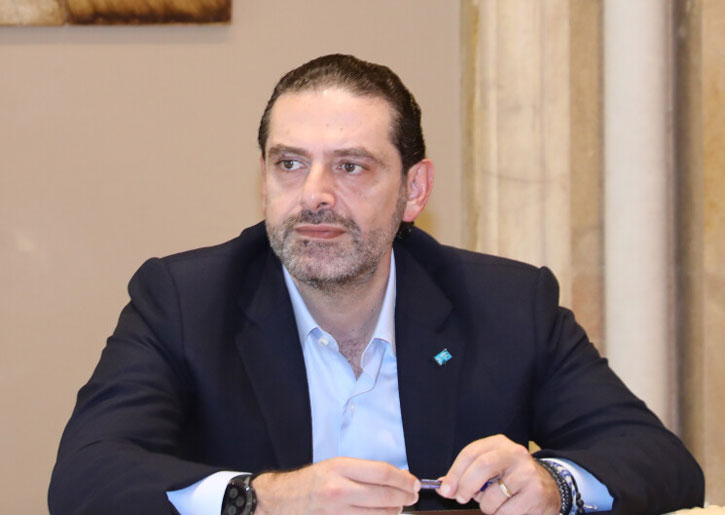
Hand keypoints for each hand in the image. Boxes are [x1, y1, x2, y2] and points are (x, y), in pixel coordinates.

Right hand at [252, 457, 420, 514]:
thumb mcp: (335, 466)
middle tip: (413, 496)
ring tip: (398, 507)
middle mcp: (339, 489)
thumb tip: (397, 478)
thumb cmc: (312, 481)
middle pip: (385, 495)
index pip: (382, 473)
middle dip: (404, 497)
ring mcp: (337, 512)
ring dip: (394, 512)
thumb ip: (364, 472)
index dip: (404, 480)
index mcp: (340, 468)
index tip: (414, 483)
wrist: (281, 500)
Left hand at [437, 435, 559, 513]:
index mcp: (499, 443)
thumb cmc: (512, 479)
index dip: (454, 472)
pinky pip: (505, 512)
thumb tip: (443, 485)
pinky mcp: (535, 494)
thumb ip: (467, 475)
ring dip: (486, 507)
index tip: (445, 489)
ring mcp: (527, 473)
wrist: (550, 488)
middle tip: (461, 498)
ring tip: (496, 503)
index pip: (471, 453)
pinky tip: (510, 509)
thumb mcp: (491, 469)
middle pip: (482, 466)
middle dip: (465, 486)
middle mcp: (515, 453)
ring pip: (492, 496)